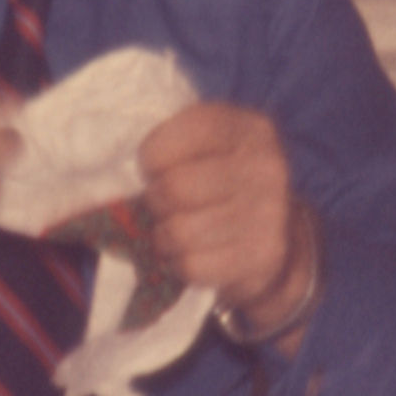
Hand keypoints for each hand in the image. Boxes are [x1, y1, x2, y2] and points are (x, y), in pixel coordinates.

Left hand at [138, 104, 320, 339]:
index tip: (154, 167)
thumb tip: (115, 164)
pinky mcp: (263, 256)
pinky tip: (190, 254)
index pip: (185, 132)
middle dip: (155, 201)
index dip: (153, 154)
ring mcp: (269, 213)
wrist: (279, 234)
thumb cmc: (223, 182)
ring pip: (179, 232)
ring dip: (164, 237)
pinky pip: (192, 266)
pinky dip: (180, 264)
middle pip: (174, 188)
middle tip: (161, 206)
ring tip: (173, 232)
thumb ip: (174, 141)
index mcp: (249, 129)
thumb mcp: (209, 147)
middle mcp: (266, 167)